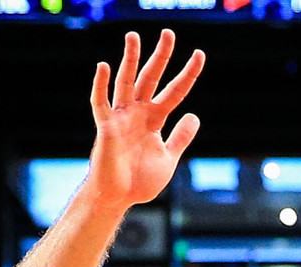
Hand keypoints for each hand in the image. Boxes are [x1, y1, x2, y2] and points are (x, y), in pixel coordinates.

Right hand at [84, 31, 204, 210]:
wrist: (119, 199)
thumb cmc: (140, 180)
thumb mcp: (169, 158)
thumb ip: (181, 137)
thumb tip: (194, 115)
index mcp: (155, 119)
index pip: (175, 91)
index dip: (188, 73)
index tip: (199, 54)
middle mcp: (138, 113)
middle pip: (151, 78)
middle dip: (160, 56)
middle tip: (168, 33)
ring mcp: (121, 118)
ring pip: (126, 83)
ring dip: (129, 60)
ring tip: (133, 37)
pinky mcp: (106, 129)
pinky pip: (101, 104)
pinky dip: (101, 86)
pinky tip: (104, 67)